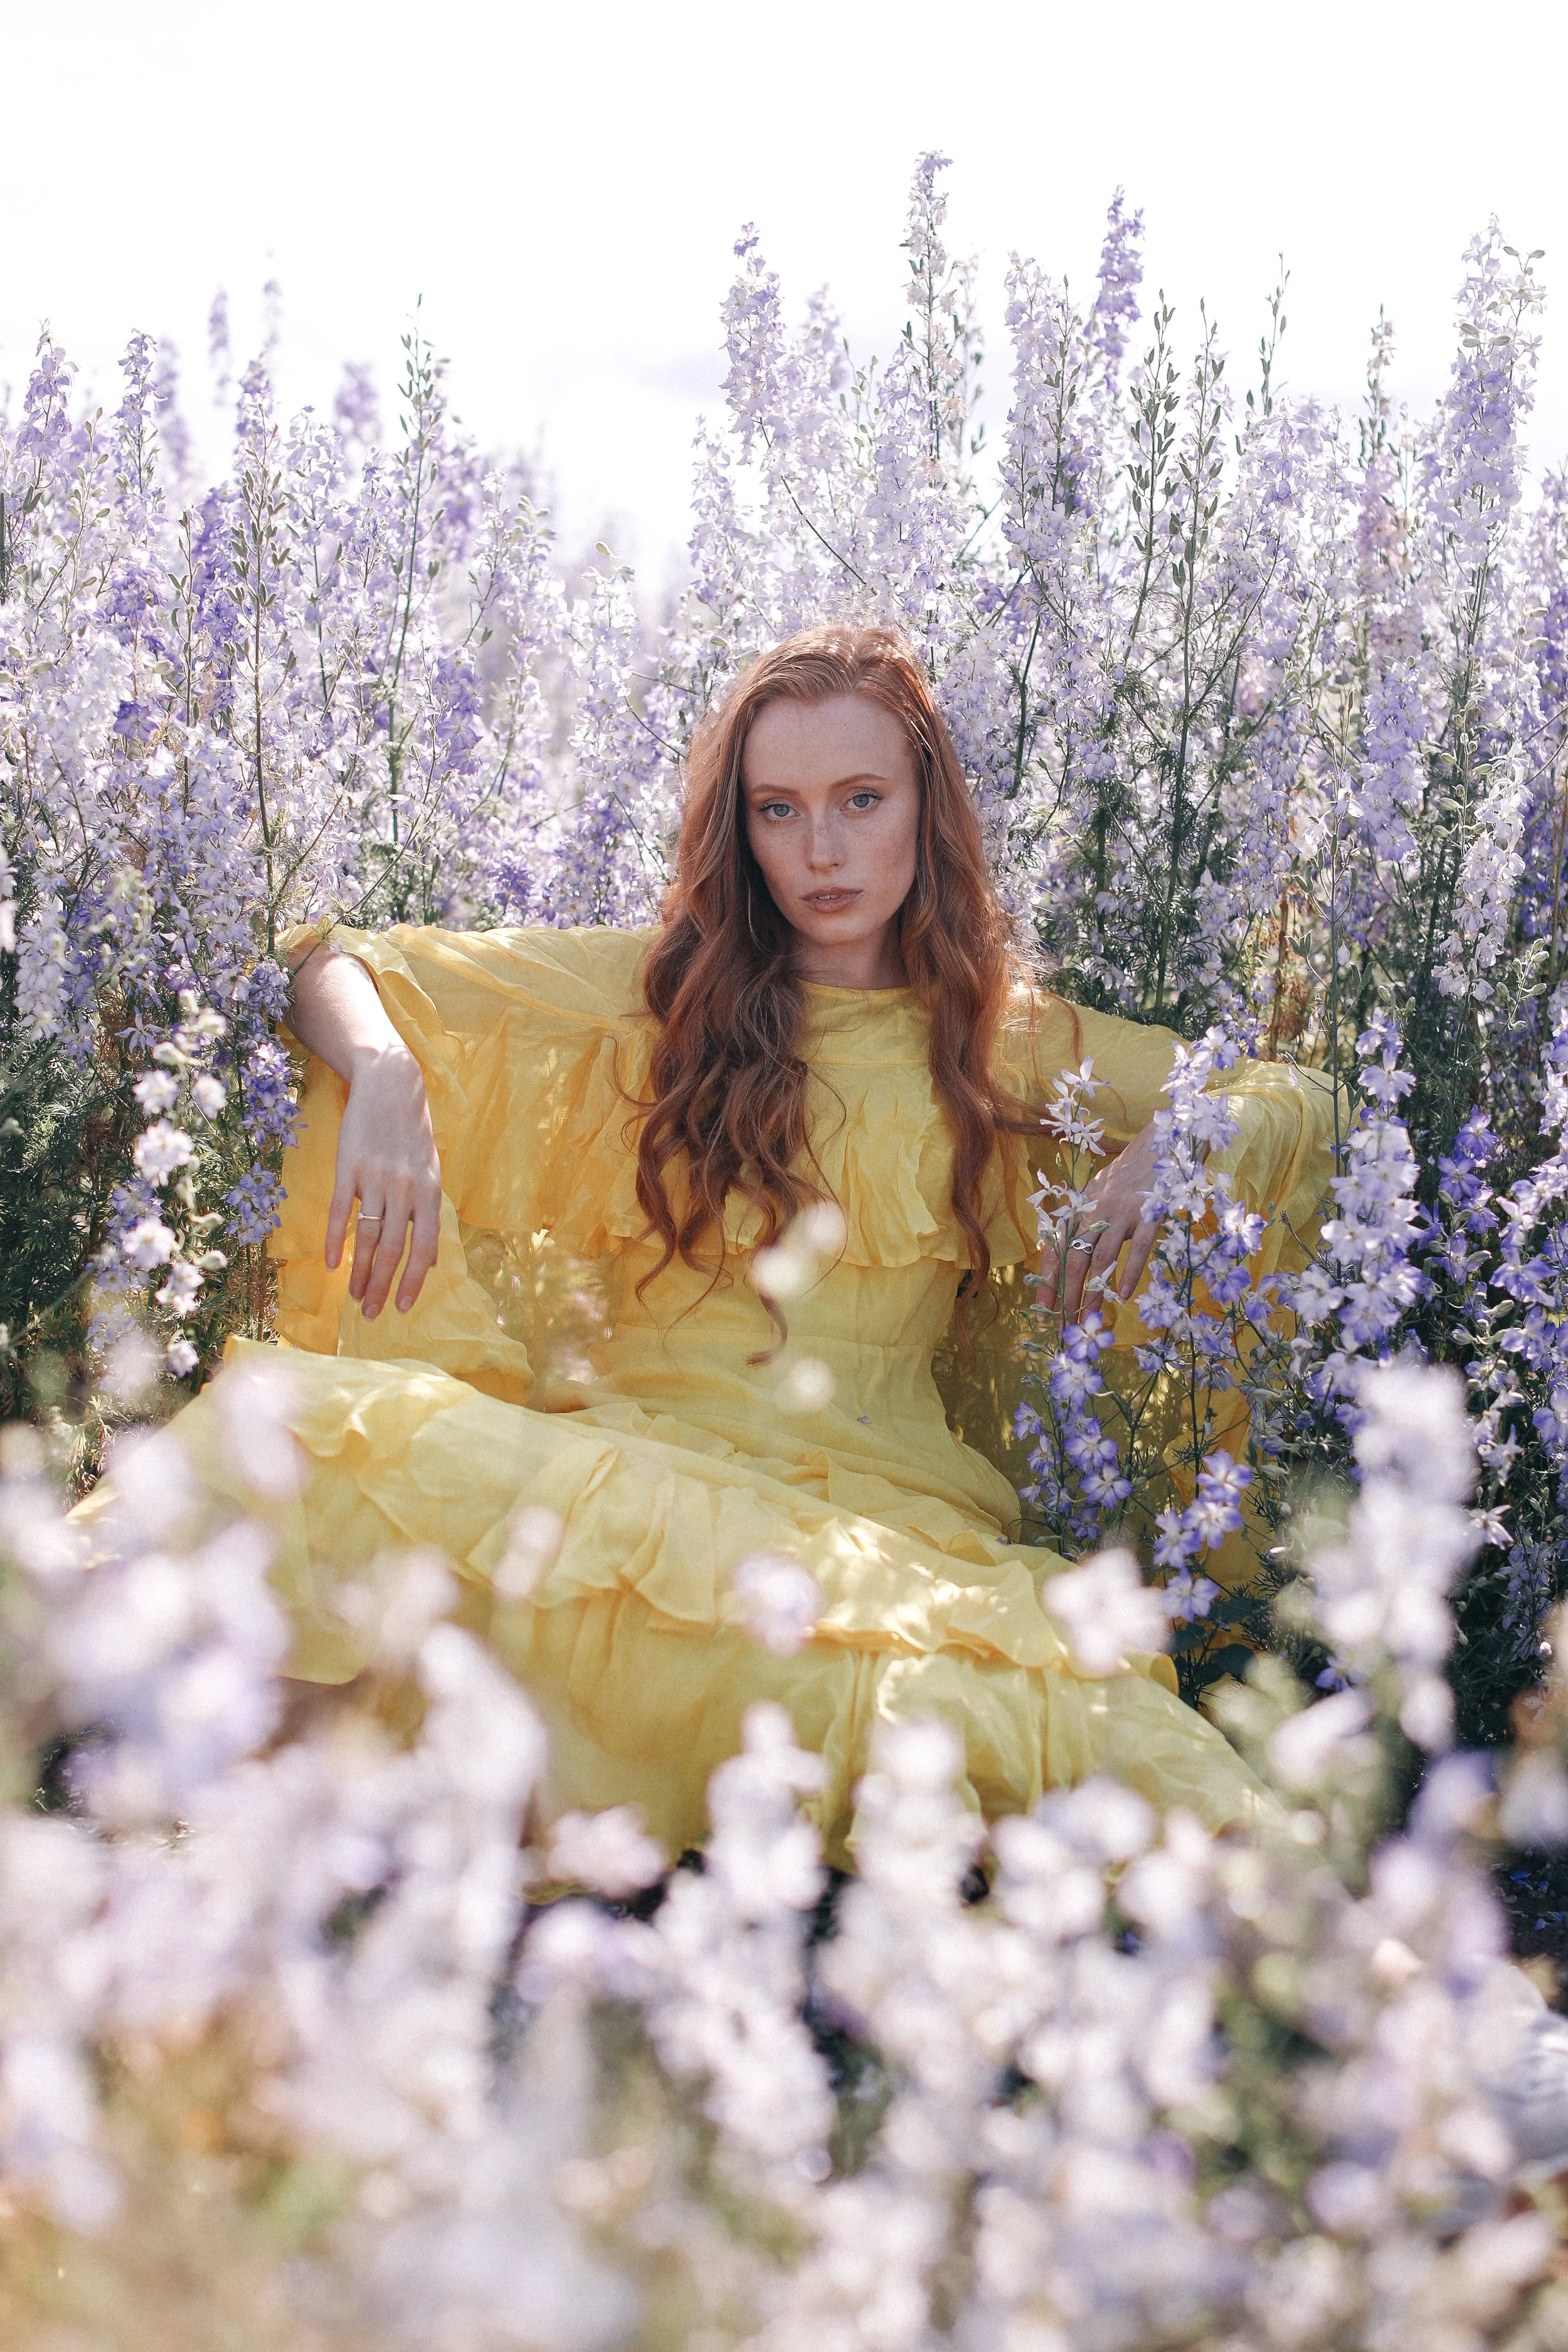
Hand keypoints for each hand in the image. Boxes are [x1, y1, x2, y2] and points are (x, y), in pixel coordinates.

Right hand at [325, 1045, 441, 1318]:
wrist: (391, 1086)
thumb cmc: (411, 1133)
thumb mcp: (430, 1171)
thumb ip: (428, 1213)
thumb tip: (432, 1258)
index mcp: (430, 1193)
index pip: (425, 1248)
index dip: (414, 1282)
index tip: (403, 1308)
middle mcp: (406, 1189)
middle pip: (394, 1250)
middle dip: (382, 1287)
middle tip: (370, 1315)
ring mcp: (376, 1178)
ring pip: (368, 1237)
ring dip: (360, 1272)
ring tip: (353, 1297)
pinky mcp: (349, 1168)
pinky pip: (340, 1212)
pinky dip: (335, 1240)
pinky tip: (331, 1264)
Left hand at [1038, 1119, 1162, 1323]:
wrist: (1162, 1143)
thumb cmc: (1129, 1173)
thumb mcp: (1098, 1193)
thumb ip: (1085, 1221)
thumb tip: (1068, 1253)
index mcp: (1081, 1207)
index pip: (1056, 1248)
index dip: (1048, 1279)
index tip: (1042, 1308)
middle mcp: (1096, 1210)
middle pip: (1074, 1260)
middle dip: (1067, 1296)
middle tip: (1064, 1327)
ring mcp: (1123, 1212)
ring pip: (1101, 1259)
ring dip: (1093, 1292)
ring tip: (1088, 1319)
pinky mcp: (1149, 1213)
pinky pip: (1137, 1248)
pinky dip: (1130, 1272)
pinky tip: (1125, 1294)